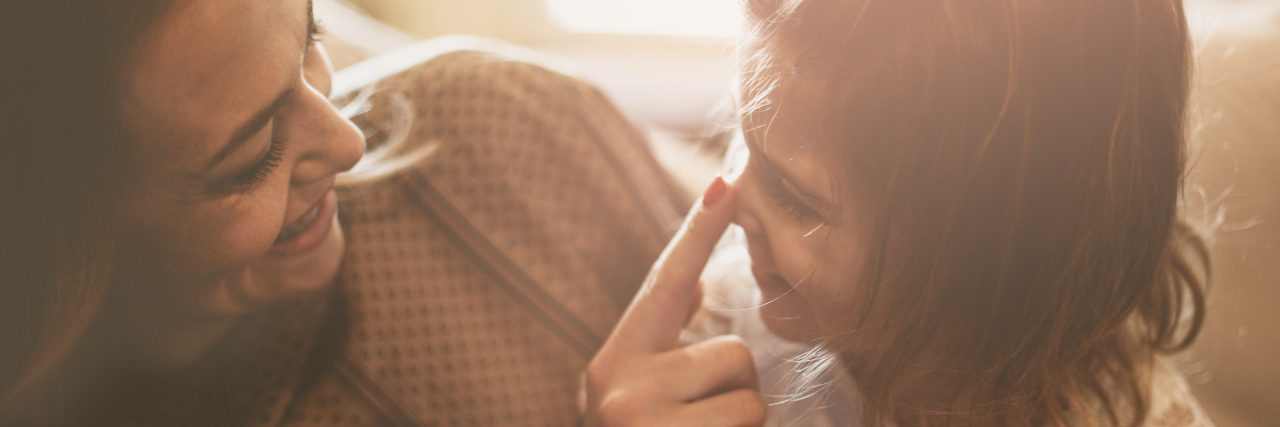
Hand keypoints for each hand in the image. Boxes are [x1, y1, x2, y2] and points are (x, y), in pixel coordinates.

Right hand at [584, 176, 765, 426]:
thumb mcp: (635, 386)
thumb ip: (666, 336)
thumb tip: (697, 283)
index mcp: (618, 357)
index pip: (666, 282)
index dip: (699, 231)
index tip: (724, 184)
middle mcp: (624, 383)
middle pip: (734, 353)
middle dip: (735, 388)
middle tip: (701, 419)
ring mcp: (646, 418)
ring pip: (750, 396)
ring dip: (741, 420)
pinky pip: (751, 424)